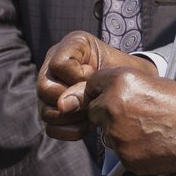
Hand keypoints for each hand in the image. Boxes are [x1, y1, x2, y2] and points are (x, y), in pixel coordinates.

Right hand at [38, 31, 153, 140]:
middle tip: (94, 100)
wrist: (131, 88)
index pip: (59, 65)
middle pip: (44, 89)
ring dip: (73, 117)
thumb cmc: (125, 74)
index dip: (78, 76)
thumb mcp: (114, 70)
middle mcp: (53, 64)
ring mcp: (49, 89)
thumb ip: (91, 82)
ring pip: (46, 112)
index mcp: (72, 45)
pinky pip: (51, 129)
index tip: (95, 76)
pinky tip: (89, 124)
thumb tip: (62, 107)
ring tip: (94, 113)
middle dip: (73, 100)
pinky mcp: (50, 111)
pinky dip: (72, 131)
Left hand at [86, 68, 175, 175]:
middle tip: (132, 116)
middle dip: (106, 114)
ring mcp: (115, 133)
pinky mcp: (123, 156)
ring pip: (106, 133)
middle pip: (94, 111)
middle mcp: (111, 106)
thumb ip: (124, 88)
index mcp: (119, 81)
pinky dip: (130, 150)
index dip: (100, 91)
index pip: (93, 84)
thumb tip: (107, 96)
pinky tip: (150, 144)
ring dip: (119, 133)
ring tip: (147, 131)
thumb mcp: (152, 82)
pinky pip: (119, 152)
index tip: (108, 96)